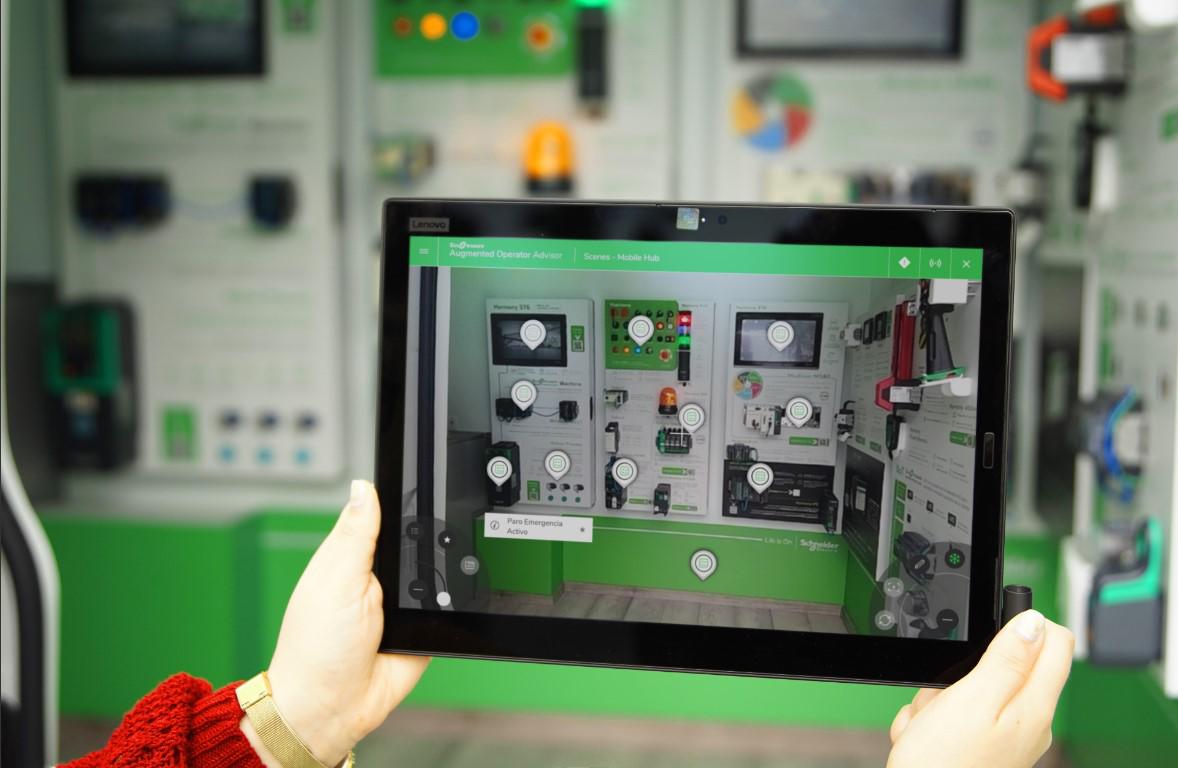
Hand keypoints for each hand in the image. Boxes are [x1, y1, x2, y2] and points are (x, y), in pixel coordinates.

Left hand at [243, 480, 429, 766]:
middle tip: (418, 557)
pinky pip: (449, 609)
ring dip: (439, 577)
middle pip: (418, 541)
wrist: (333, 708)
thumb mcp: (335, 578)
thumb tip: (365, 485)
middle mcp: (379, 577)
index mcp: (352, 556)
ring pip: (438, 573)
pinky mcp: (424, 628)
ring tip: (421, 591)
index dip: (402, 500)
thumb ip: (355, 533)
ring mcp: (403, 603)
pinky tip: (439, 608)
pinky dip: (451, 607)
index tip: (424, 484)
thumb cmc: (315, 647)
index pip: (384, 515)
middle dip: (428, 542)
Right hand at [887, 610, 1073, 767]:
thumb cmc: (943, 765)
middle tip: (947, 694)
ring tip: (931, 722)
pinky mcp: (979, 746)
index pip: (1055, 641)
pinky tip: (926, 736)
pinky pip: (954, 713)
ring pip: (970, 687)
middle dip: (964, 667)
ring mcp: (1004, 736)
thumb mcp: (972, 700)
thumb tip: (1035, 622)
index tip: (988, 635)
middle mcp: (1028, 721)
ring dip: (940, 696)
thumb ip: (1007, 659)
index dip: (1022, 625)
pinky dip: (934, 719)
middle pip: (1004, 663)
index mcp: (1033, 706)